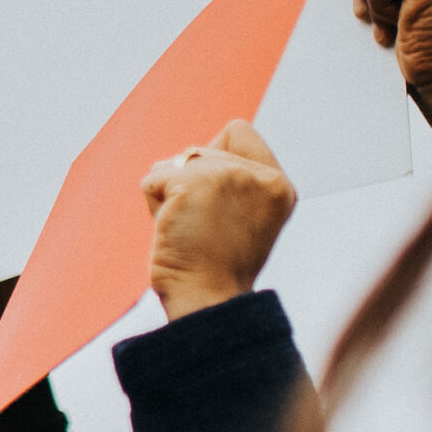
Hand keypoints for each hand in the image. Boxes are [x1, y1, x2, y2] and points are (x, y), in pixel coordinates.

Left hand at [141, 120, 296, 319]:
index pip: (238, 130)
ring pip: (174, 162)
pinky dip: (152, 206)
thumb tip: (190, 154)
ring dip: (169, 195)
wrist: (207, 300)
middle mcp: (260, 175)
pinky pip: (153, 179)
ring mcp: (229, 175)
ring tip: (188, 230)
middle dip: (187, 183)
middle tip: (201, 227)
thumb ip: (232, 182)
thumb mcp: (242, 219)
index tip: (215, 201)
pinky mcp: (194, 181)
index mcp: (278, 185)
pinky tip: (172, 231)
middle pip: (199, 148)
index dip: (213, 157)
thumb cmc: (215, 268)